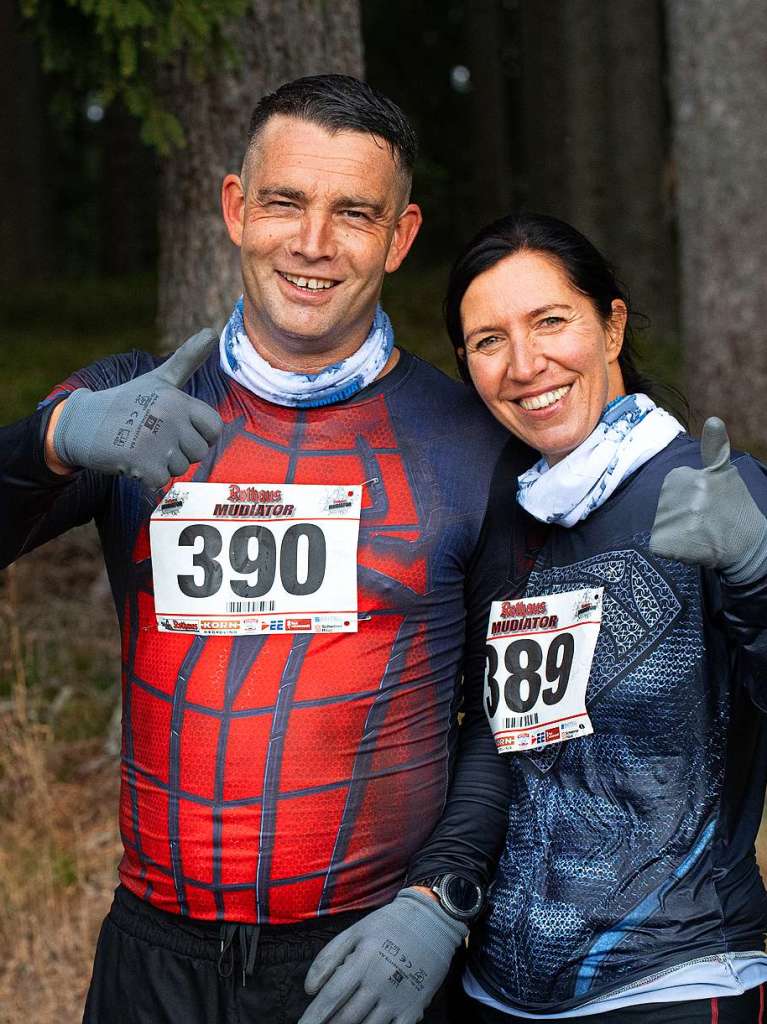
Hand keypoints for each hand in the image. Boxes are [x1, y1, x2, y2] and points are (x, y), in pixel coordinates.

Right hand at [51, 328, 222, 488]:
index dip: (199, 434)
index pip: (214, 428)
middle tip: (153, 438)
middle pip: (199, 452)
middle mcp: (170, 417)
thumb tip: (212, 332)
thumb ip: (187, 360)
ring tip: (141, 446)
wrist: (83, 423)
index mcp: (178, 399)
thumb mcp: (159, 379)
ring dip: (161, 465)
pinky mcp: (142, 462)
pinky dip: (146, 477)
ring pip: (180, 468)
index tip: (177, 429)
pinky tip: (131, 459)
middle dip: (178, 452)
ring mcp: (157, 440)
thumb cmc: (126, 401)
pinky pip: (161, 481)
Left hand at [298, 889, 466, 1023]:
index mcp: (362, 961)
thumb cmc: (389, 925)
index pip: (331, 997)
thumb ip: (329, 957)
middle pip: (346, 1019)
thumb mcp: (356, 931)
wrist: (433, 921)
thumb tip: (310, 989)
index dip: (313, 1017)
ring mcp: (397, 999)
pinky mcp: (414, 1009)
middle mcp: (379, 983)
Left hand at [650, 416, 766, 583]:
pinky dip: (672, 549)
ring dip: (677, 531)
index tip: (708, 503)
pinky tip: (693, 547)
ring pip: (662, 524)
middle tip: (706, 520)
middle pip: (664, 505)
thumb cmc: (735, 508)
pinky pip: (659, 545)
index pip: (672, 486)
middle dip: (681, 514)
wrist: (749, 546)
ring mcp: (671, 520)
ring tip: (701, 533)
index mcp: (687, 476)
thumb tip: (713, 419)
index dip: (688, 497)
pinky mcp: (665, 543)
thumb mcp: (726, 474)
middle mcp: (678, 496)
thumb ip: (714, 448)